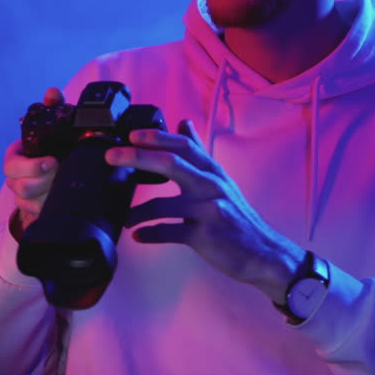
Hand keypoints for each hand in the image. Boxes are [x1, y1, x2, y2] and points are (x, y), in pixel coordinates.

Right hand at [4, 87, 64, 231]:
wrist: (59, 168)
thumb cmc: (53, 145)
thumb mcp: (54, 125)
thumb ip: (53, 107)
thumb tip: (52, 93)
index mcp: (14, 158)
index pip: (12, 166)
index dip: (31, 166)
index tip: (53, 161)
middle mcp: (14, 178)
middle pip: (21, 188)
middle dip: (45, 182)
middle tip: (65, 173)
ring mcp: (21, 196)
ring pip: (29, 203)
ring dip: (50, 194)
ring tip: (67, 184)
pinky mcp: (31, 209)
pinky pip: (37, 214)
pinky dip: (50, 207)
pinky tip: (64, 198)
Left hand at [103, 119, 303, 300]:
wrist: (263, 253)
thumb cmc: (236, 216)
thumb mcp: (220, 179)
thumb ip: (198, 153)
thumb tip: (183, 122)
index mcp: (211, 171)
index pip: (182, 145)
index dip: (156, 137)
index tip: (131, 134)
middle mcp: (211, 186)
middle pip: (170, 163)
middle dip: (137, 157)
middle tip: (112, 156)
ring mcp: (208, 210)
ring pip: (163, 204)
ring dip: (137, 212)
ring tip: (124, 217)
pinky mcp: (205, 236)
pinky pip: (169, 232)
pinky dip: (150, 234)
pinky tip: (138, 236)